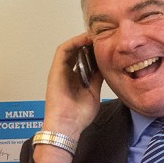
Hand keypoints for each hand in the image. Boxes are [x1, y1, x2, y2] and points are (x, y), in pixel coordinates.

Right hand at [33, 33, 102, 162]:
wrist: (67, 126)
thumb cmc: (79, 115)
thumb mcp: (94, 91)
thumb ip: (97, 78)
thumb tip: (106, 65)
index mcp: (75, 79)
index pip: (85, 59)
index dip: (94, 50)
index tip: (108, 44)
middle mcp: (66, 73)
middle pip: (78, 52)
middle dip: (90, 43)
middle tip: (104, 37)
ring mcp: (60, 71)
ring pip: (70, 48)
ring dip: (83, 40)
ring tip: (96, 36)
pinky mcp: (55, 70)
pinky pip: (63, 50)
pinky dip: (74, 42)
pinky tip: (86, 39)